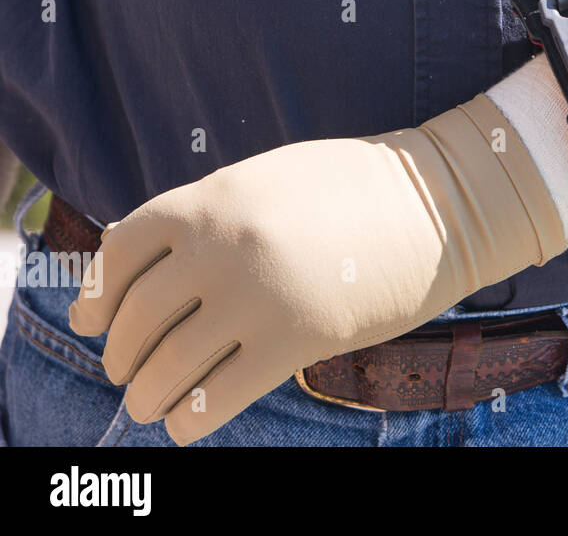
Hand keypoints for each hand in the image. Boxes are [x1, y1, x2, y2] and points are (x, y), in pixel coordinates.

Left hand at [69, 97, 566, 443]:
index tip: (94, 324)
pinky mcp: (297, 340)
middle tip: (127, 373)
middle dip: (121, 357)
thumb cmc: (356, 189)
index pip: (120, 255)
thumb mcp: (267, 179)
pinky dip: (189, 418)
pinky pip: (216, 396)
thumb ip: (209, 213)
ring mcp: (258, 295)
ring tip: (150, 405)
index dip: (98, 297)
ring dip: (147, 395)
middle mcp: (222, 246)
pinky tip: (189, 423)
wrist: (439, 204)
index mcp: (211, 199)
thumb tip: (143, 259)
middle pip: (136, 318)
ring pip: (167, 366)